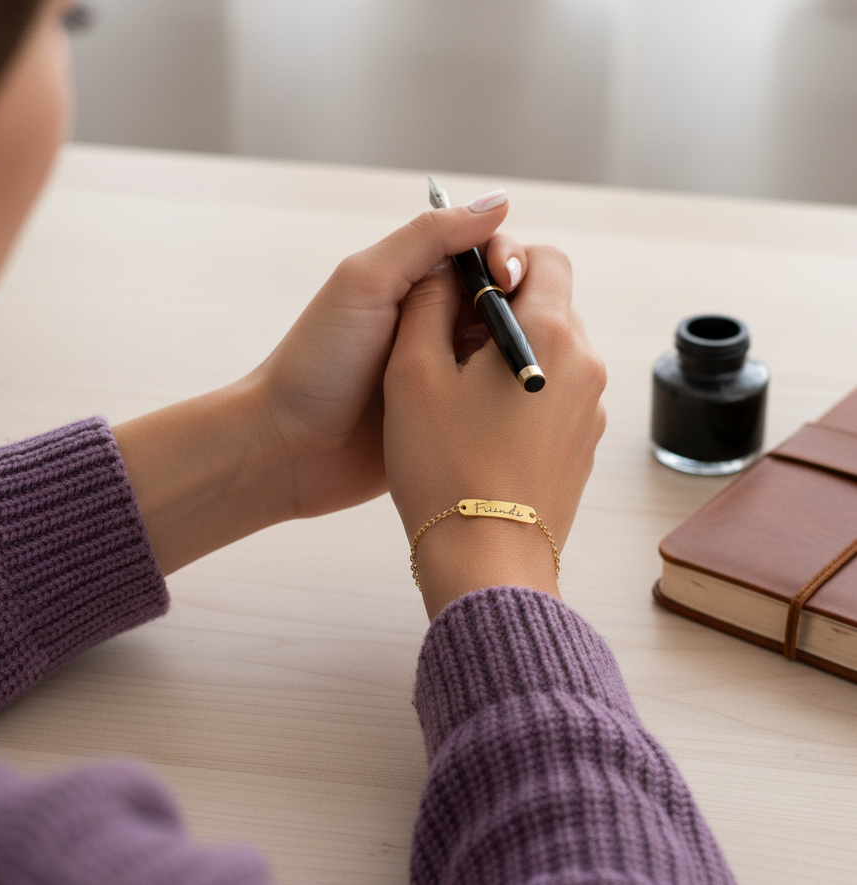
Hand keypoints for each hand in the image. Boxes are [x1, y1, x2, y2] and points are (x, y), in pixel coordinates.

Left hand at [115, 191, 526, 573]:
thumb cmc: (317, 362)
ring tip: (529, 368)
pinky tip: (526, 402)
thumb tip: (498, 201)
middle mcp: (435, 325)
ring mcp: (444, 373)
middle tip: (525, 330)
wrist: (288, 448)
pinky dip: (511, 397)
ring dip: (522, 354)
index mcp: (417, 285)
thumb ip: (427, 239)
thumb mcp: (366, 284)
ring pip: (506, 353)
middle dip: (524, 307)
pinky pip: (493, 402)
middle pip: (503, 303)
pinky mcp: (449, 418)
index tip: (510, 281)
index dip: (507, 261)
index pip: (484, 256)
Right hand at [383, 246, 605, 618]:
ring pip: (555, 352)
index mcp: (551, 334)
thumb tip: (444, 270)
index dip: (500, 261)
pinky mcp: (584, 446)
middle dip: (505, 310)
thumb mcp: (413, 370)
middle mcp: (586, 366)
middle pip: (552, 305)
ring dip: (515, 353)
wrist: (485, 559)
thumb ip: (427, 303)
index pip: (543, 258)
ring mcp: (591, 410)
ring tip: (465, 394)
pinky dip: (527, 394)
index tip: (464, 291)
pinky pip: (559, 396)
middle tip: (454, 344)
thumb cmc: (443, 465)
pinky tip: (486, 430)